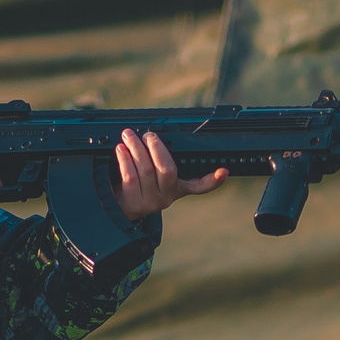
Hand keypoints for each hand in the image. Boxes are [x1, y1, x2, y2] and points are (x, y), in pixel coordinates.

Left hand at [114, 129, 229, 221]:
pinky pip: (130, 176)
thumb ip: (159, 159)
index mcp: (176, 188)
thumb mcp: (152, 175)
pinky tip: (120, 150)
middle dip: (157, 147)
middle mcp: (166, 197)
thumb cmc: (135, 183)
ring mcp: (150, 202)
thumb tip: (154, 135)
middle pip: (167, 169)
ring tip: (128, 136)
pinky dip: (125, 160)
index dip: (213, 180)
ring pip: (147, 170)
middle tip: (147, 134)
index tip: (223, 171)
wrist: (117, 205)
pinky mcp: (133, 203)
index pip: (199, 186)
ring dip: (136, 148)